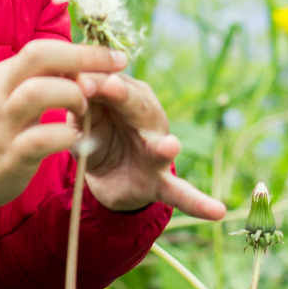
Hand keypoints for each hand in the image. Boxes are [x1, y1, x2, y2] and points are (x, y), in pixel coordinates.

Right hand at [0, 40, 117, 213]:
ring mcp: (1, 124)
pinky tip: (77, 140)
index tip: (113, 57)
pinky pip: (40, 138)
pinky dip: (65, 136)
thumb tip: (69, 66)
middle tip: (116, 68)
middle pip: (38, 56)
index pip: (43, 49)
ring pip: (38, 92)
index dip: (81, 50)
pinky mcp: (8, 156)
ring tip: (86, 108)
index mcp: (0, 76)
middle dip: (83, 57)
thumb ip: (27, 81)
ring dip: (72, 95)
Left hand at [76, 68, 225, 219]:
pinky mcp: (161, 182)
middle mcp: (149, 120)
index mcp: (129, 97)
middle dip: (122, 95)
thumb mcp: (83, 119)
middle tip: (110, 85)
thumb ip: (80, 104)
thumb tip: (71, 81)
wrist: (107, 178)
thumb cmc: (97, 134)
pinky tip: (216, 211)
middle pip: (136, 105)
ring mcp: (158, 152)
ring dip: (166, 147)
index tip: (78, 77)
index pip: (112, 81)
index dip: (96, 79)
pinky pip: (181, 193)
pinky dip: (198, 203)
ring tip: (170, 147)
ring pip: (162, 146)